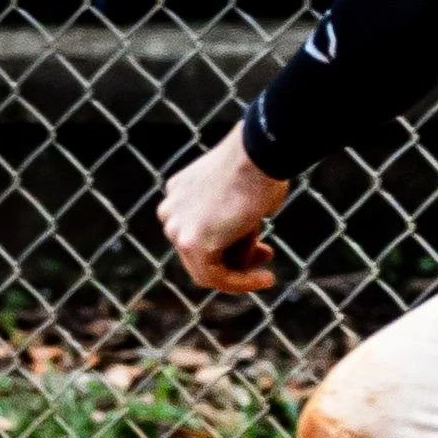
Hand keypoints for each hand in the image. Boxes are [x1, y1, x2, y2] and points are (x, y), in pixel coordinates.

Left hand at [159, 123, 289, 294]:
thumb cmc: (260, 165)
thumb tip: (244, 235)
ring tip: (267, 275)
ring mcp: (176, 228)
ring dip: (240, 271)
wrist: (258, 154)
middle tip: (266, 255)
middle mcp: (170, 211)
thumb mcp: (242, 193)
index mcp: (179, 192)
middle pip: (202, 249)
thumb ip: (234, 216)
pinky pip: (214, 276)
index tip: (261, 243)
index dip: (233, 241)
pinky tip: (265, 280)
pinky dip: (240, 283)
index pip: (202, 229)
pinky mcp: (192, 243)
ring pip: (207, 265)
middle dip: (236, 256)